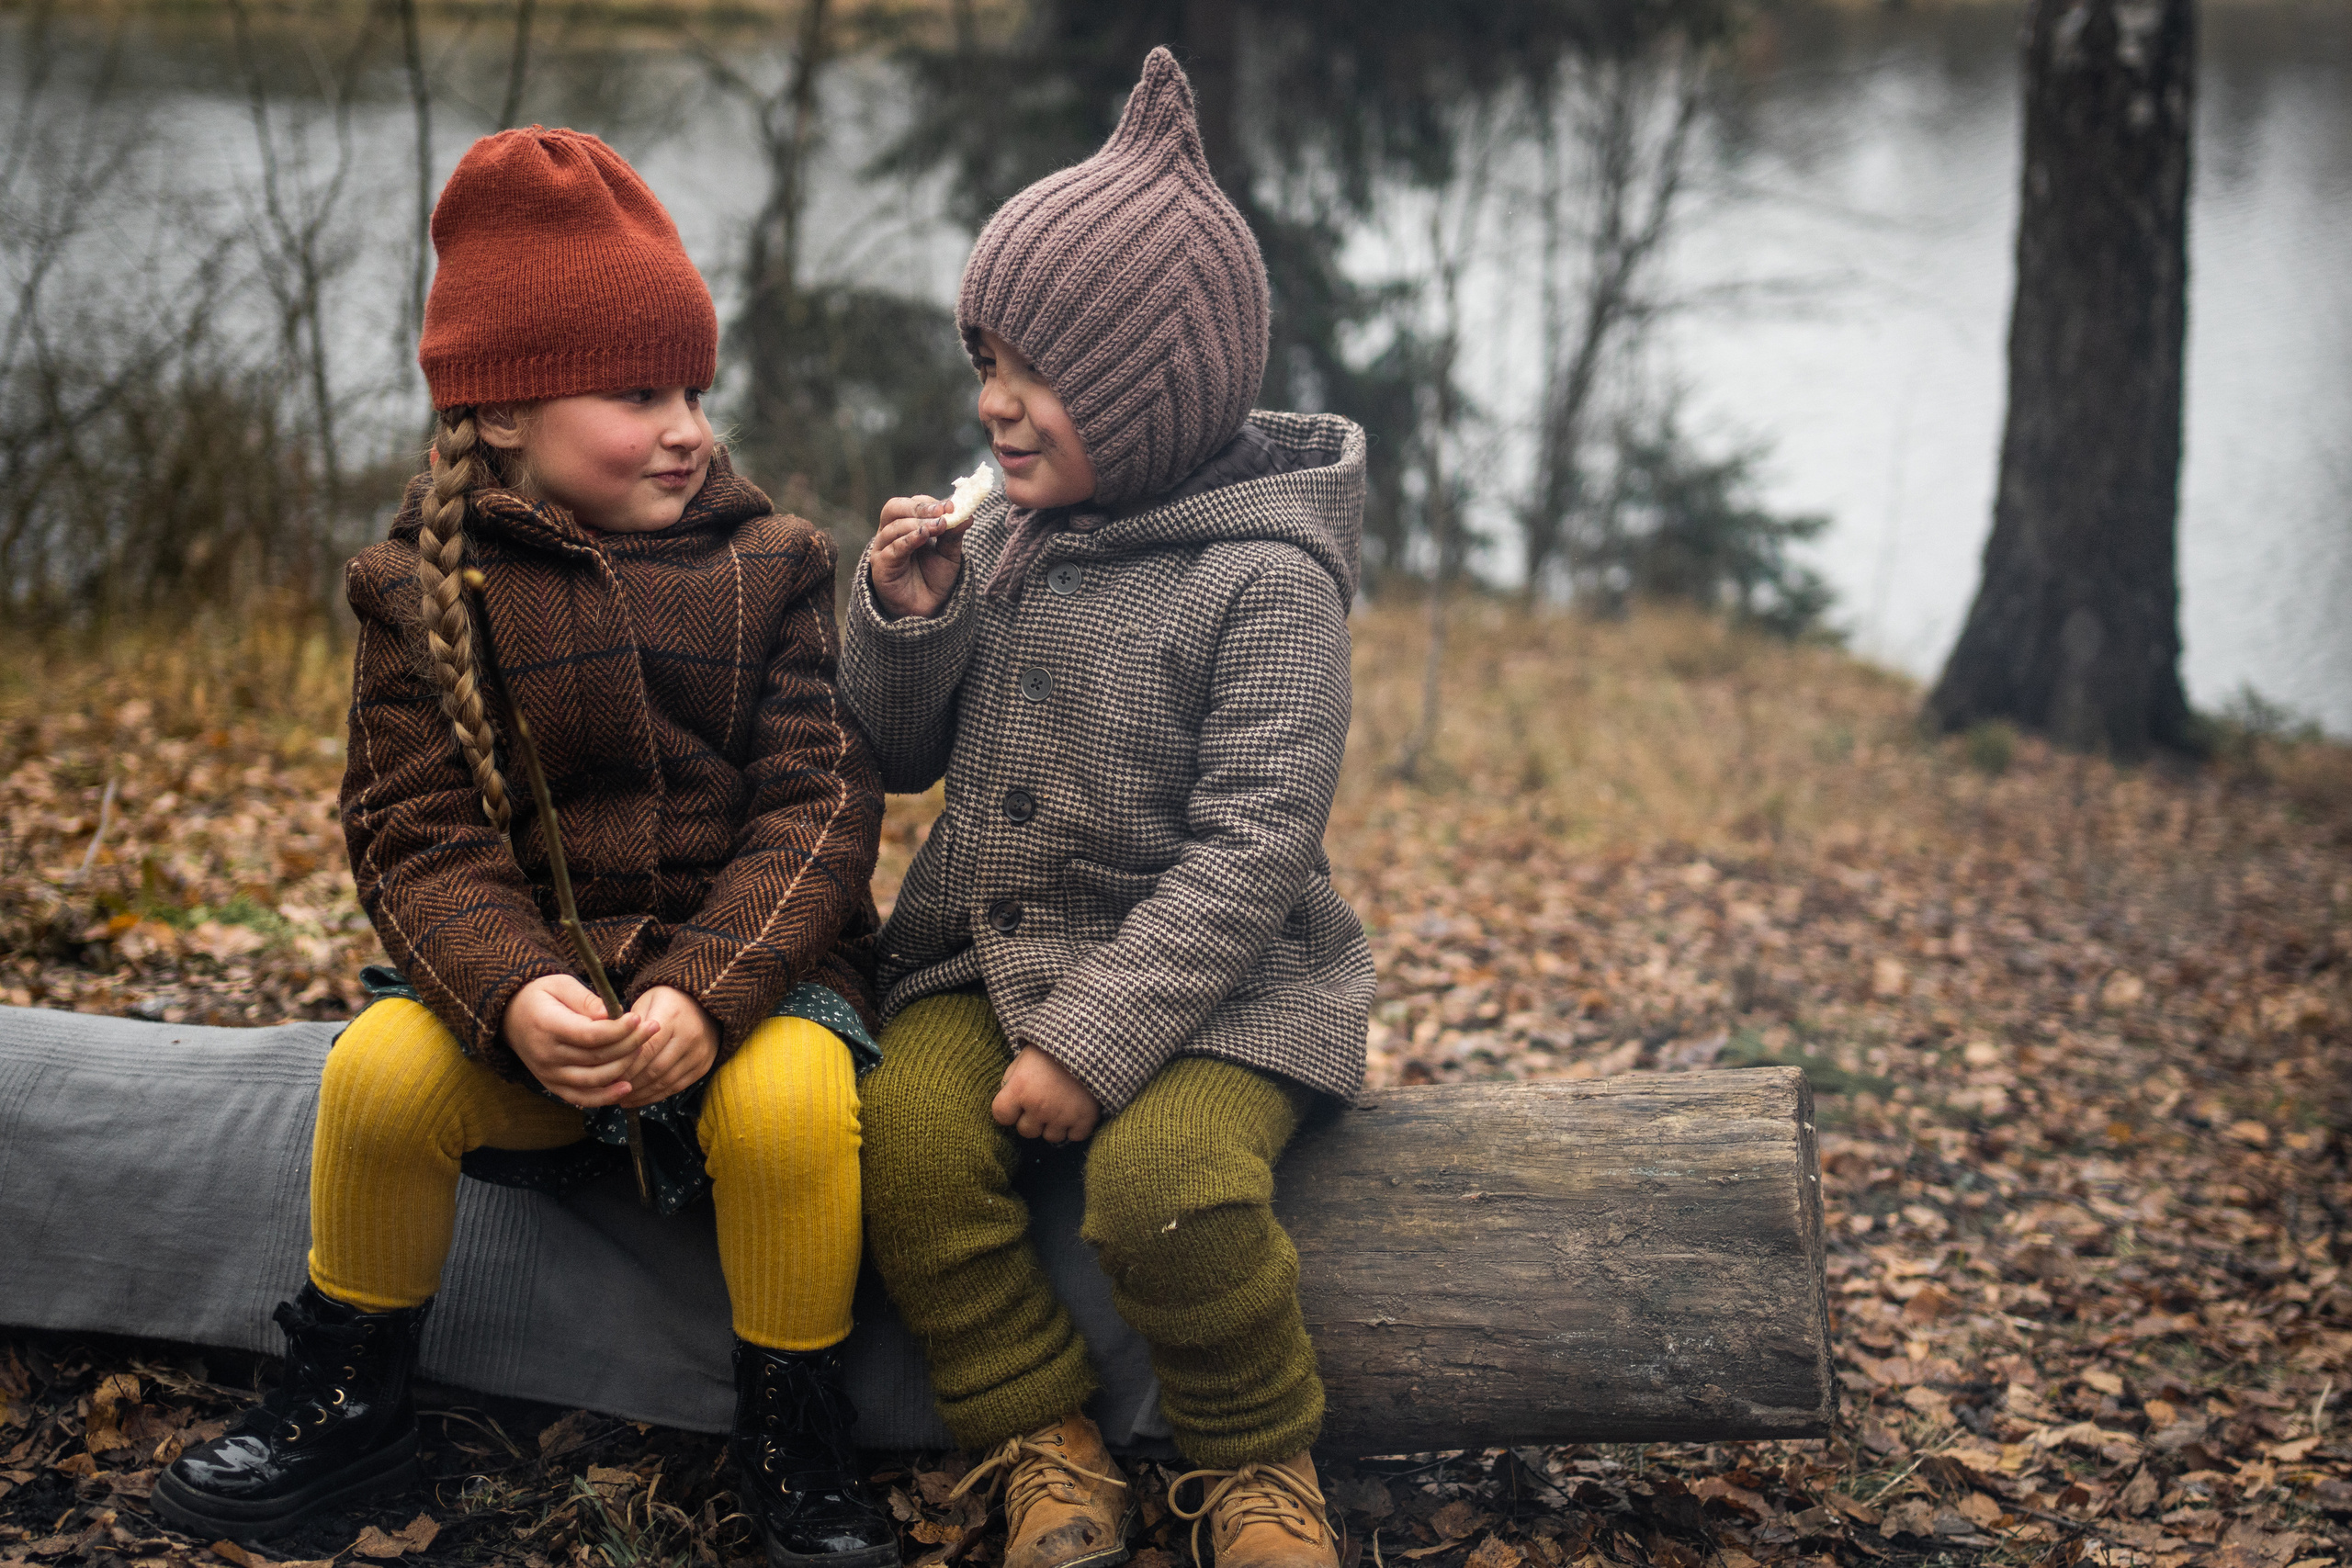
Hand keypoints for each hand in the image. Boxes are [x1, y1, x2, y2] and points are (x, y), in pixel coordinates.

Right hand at [503, 974, 653, 1107]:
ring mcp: (548, 1074)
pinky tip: (626, 1086)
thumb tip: (612, 1014)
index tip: (639, 1018)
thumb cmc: (540, 996)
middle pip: (597, 1057)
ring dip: (624, 1068)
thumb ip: (586, 1000)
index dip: (619, 1030)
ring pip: (594, 1079)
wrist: (510, 1017)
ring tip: (643, 1050)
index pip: (590, 1035)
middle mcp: (546, 1054)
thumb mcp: (560, 984)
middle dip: (630, 1045)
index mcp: (547, 1026)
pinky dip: (605, 1097)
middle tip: (651, 1029)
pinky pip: (581, 1097)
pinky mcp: (552, 1085)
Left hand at [618, 986, 718, 1108]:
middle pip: (654, 1069)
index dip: (625, 1066)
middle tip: (608, 1090)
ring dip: (640, 1094)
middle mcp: (689, 1036)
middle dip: (629, 1083)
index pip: (645, 1049)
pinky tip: (637, 1099)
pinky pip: (675, 1087)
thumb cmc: (665, 1001)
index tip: (606, 1075)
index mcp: (672, 1016)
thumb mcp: (645, 1002)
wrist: (702, 1003)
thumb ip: (628, 1027)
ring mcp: (698, 1053)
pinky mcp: (702, 1066)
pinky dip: (654, 1096)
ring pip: (664, 1082)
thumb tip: (605, 1054)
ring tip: (619, 1098)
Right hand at [871, 495, 966, 618]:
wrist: (928, 611)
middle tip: (941, 511)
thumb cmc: (935, 580)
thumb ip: (954, 535)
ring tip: (937, 526)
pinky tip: (922, 536)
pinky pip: (892, 549)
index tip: (952, 506)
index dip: (931, 503)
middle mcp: (891, 534)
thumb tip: (967, 515)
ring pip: (894, 527)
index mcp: (907, 525)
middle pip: (895, 508)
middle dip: (919, 507)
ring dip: (917, 523)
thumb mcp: (949, 554)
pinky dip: (908, 539)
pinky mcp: (881, 566)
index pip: (913, 504)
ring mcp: (884, 549)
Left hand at [991, 1046, 1100, 1142]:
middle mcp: (1038, 1106)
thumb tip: (1008, 1102)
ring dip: (1054, 1124)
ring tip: (1061, 1104)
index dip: (1008, 1111)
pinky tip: (1076, 1110)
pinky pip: (1074, 1137)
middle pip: (1026, 1131)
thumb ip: (1011, 1080)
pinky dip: (1076, 1127)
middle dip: (1032, 1119)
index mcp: (1020, 1088)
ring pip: (1051, 1137)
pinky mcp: (1085, 1119)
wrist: (1092, 1040)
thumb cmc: (1053, 1048)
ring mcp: (1062, 1115)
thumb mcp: (1024, 1057)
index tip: (1017, 1104)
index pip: (1001, 1116)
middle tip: (1043, 1102)